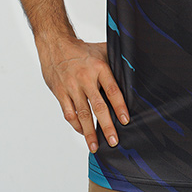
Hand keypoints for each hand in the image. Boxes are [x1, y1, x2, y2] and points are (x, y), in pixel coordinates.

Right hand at [37, 38, 129, 152]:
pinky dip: (76, 125)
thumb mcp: (102, 50)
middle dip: (106, 126)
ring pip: (82, 113)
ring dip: (89, 132)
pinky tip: (83, 132)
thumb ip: (117, 62)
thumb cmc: (82, 50)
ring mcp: (71, 87)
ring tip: (95, 146)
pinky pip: (69, 113)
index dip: (119, 106)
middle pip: (98, 106)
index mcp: (99, 67)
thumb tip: (136, 71)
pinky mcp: (60, 93)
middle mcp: (85, 78)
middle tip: (113, 141)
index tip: (125, 121)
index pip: (112, 90)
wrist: (55, 45)